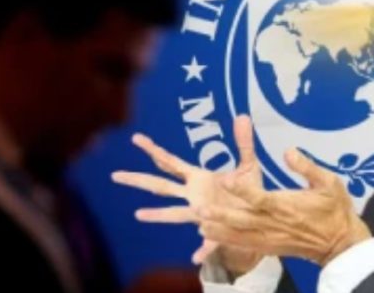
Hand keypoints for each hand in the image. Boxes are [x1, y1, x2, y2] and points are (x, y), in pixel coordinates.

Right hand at [111, 115, 263, 273]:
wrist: (259, 218)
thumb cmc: (248, 192)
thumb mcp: (248, 165)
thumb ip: (244, 143)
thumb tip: (243, 115)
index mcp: (198, 178)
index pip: (171, 163)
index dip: (154, 151)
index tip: (136, 138)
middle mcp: (194, 195)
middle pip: (161, 186)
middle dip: (139, 180)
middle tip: (115, 175)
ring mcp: (201, 214)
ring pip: (175, 214)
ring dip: (158, 214)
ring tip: (139, 214)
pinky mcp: (217, 230)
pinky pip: (208, 242)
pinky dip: (202, 250)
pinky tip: (195, 258)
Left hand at [196, 148, 371, 266]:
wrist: (341, 243)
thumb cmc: (335, 209)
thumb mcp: (329, 183)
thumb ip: (307, 167)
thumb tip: (288, 151)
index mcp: (287, 206)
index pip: (260, 198)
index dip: (242, 190)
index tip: (226, 180)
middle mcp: (275, 224)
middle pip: (243, 220)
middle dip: (221, 216)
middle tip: (201, 210)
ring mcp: (271, 238)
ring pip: (240, 235)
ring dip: (219, 230)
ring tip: (199, 224)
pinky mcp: (270, 246)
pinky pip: (245, 245)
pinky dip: (227, 242)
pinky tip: (211, 237)